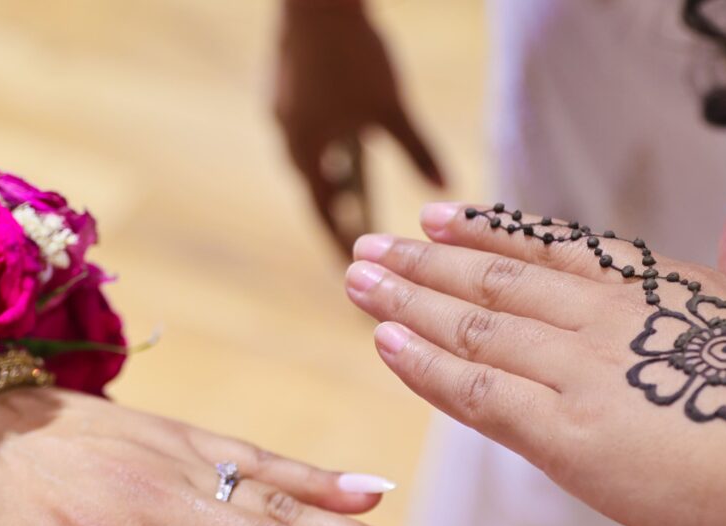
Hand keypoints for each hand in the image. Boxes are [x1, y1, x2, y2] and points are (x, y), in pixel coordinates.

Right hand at [275, 0, 444, 255]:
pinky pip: (305, 122)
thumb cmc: (355, 56)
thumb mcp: (391, 109)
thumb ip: (417, 151)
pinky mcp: (283, 80)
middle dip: (337, 206)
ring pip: (308, 150)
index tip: (352, 270)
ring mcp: (280, 106)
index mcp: (307, 153)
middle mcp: (286, 135)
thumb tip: (445, 188)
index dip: (341, 240)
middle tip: (356, 230)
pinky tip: (344, 128)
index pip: (325, 212)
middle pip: (313, 183)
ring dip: (329, 170)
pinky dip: (325, 137)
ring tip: (351, 183)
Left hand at [345, 200, 725, 525]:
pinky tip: (385, 342)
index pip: (560, 253)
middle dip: (432, 262)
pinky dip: (427, 365)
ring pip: (477, 327)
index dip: (496, 235)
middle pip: (503, 280)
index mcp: (667, 290)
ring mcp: (586, 372)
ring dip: (411, 301)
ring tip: (359, 280)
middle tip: (375, 246)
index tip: (445, 218)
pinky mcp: (568, 435)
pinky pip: (478, 393)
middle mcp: (615, 319)